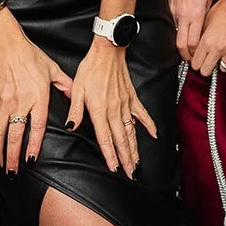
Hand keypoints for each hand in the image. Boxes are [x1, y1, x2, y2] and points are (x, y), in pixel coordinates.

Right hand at [0, 10, 73, 173]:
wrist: (7, 45)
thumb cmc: (31, 56)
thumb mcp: (53, 69)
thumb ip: (65, 85)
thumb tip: (76, 96)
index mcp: (37, 97)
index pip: (36, 128)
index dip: (33, 146)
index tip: (31, 161)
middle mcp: (20, 103)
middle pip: (14, 136)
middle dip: (12, 157)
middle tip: (12, 171)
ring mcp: (3, 103)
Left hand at [67, 39, 157, 177]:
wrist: (108, 50)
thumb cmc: (91, 68)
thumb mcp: (77, 88)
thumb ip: (75, 110)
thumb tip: (71, 127)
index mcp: (100, 110)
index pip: (105, 138)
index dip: (110, 156)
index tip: (115, 169)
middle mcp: (114, 110)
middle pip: (121, 140)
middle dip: (126, 160)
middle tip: (131, 175)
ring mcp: (126, 104)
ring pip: (131, 132)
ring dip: (135, 149)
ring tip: (138, 164)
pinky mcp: (132, 97)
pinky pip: (142, 114)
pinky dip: (149, 125)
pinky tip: (154, 135)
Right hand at [167, 0, 214, 62]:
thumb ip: (207, 12)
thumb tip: (206, 24)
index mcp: (196, 13)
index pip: (194, 42)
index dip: (196, 53)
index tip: (200, 56)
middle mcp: (184, 16)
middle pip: (181, 45)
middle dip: (186, 55)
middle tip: (192, 58)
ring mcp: (175, 12)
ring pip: (177, 35)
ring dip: (182, 44)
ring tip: (190, 47)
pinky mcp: (170, 7)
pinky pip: (175, 24)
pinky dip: (180, 31)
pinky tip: (186, 30)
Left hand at [189, 0, 225, 75]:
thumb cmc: (224, 8)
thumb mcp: (206, 20)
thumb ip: (201, 36)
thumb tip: (197, 47)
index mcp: (207, 41)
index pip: (196, 64)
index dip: (195, 63)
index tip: (197, 61)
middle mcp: (218, 48)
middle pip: (206, 71)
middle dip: (205, 68)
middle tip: (207, 62)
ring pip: (223, 68)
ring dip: (220, 62)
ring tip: (220, 54)